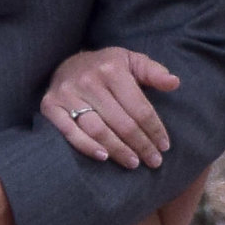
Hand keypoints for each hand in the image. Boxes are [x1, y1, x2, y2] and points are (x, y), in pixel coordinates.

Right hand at [40, 43, 179, 169]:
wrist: (68, 63)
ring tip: (134, 163)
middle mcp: (88, 81)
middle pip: (121, 122)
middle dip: (141, 145)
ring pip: (98, 130)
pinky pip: (69, 132)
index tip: (165, 146)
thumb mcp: (131, 61)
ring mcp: (67, 94)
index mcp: (112, 69)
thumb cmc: (106, 67)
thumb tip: (174, 83)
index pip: (139, 108)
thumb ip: (153, 72)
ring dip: (119, 150)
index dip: (154, 129)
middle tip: (154, 161)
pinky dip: (86, 147)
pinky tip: (104, 157)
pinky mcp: (50, 106)